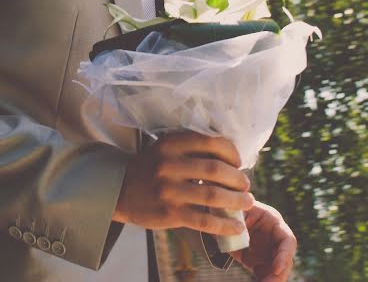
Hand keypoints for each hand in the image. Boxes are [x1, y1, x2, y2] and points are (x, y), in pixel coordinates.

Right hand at [113, 131, 254, 235]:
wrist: (120, 188)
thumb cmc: (152, 166)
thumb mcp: (167, 148)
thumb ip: (192, 147)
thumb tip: (231, 157)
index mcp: (171, 143)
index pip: (210, 142)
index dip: (231, 152)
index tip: (237, 161)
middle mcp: (169, 164)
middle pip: (215, 169)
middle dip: (237, 178)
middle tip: (245, 184)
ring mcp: (168, 190)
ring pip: (213, 195)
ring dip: (236, 200)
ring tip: (247, 202)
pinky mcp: (169, 213)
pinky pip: (204, 220)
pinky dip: (224, 224)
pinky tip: (236, 226)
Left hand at [230, 201, 296, 281]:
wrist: (223, 217)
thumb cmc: (232, 209)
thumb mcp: (236, 211)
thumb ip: (239, 219)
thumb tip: (239, 230)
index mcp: (272, 221)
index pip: (287, 239)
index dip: (285, 255)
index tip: (276, 269)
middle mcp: (274, 237)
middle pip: (285, 259)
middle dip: (279, 274)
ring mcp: (268, 251)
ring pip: (277, 270)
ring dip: (273, 279)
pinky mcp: (259, 261)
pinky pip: (265, 274)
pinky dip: (263, 280)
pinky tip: (258, 281)